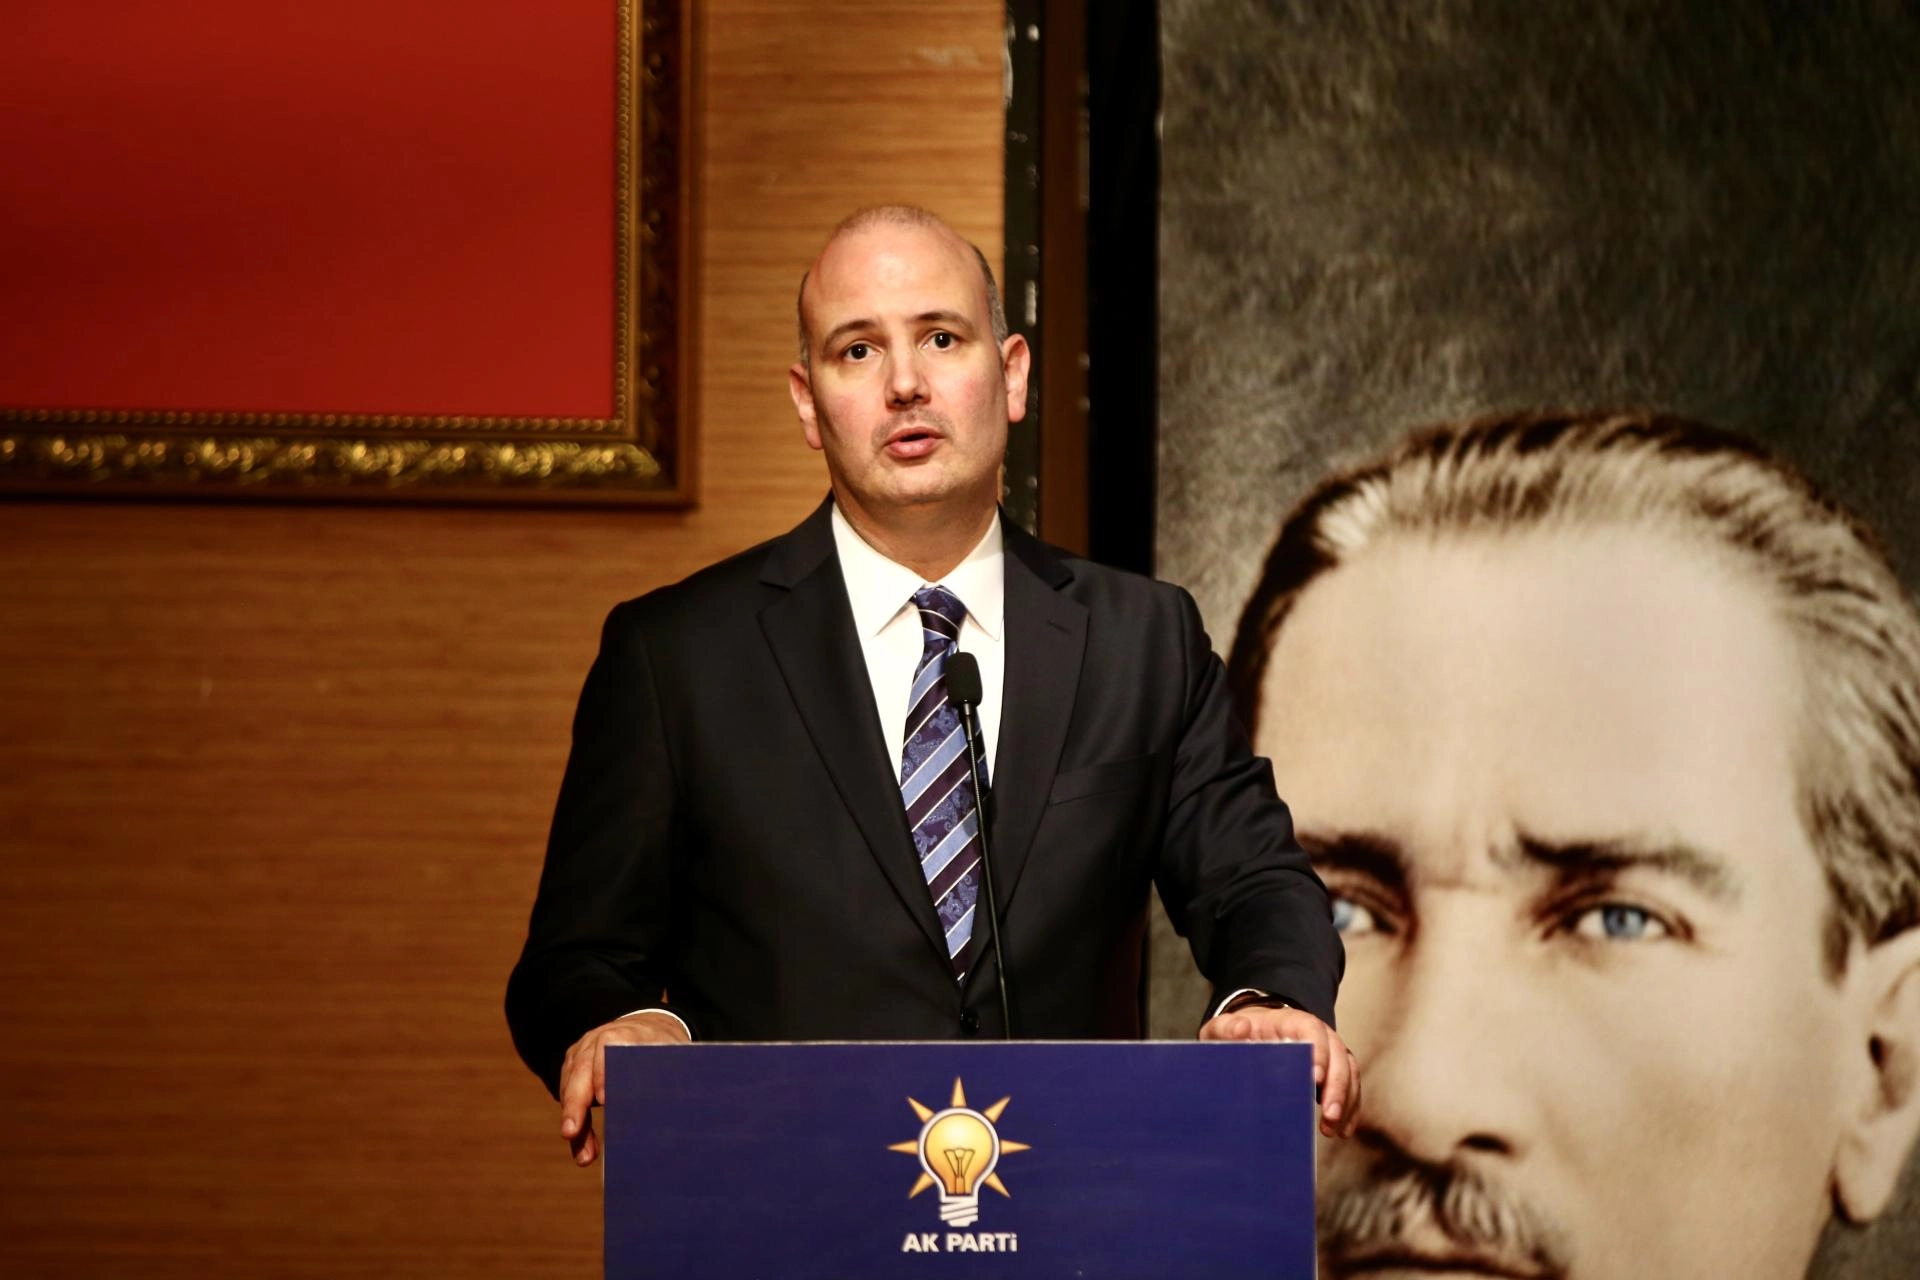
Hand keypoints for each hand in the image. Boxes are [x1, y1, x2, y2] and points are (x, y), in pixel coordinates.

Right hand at [558, 1010, 689, 1165]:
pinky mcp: (573, 1068)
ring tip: (585, 1157)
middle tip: (571, 1132)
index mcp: (627, 1034)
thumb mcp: (674, 1054)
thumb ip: (673, 1076)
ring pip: (570, 1089)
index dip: (604, 1071)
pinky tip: (583, 1149)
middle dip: (575, 1104)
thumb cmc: (663, 1048)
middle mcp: (597, 1040)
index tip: (604, 1099)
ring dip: (576, 1124)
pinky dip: (577, 1125)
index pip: (609, 1046)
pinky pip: (568, 1097)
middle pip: (582, 1071)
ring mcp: (581, 1053)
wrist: (648, 1027)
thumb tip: (680, 1110)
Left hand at [1199, 1004, 1359, 1138]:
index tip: (1314, 1078)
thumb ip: (1227, 1028)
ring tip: (1333, 1129)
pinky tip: (1343, 1130)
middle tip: (1329, 1114)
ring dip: (1345, 1101)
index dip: (1318, 1053)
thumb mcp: (1224, 1028)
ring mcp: (1329, 1052)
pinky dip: (1350, 1108)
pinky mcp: (1333, 1071)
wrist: (1253, 1033)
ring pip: (1349, 1072)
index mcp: (1292, 1021)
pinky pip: (1351, 1087)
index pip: (1312, 1031)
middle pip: (1338, 1054)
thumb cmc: (1239, 1033)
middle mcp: (1318, 1034)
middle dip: (1337, 1086)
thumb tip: (1242, 1029)